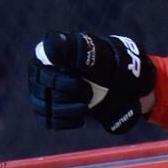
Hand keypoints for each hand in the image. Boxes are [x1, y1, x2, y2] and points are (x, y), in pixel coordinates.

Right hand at [27, 31, 154, 133]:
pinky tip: (80, 116)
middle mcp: (46, 70)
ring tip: (86, 104)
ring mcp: (47, 91)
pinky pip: (49, 120)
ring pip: (44, 107)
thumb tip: (48, 46)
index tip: (77, 82)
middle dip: (67, 95)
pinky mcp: (53, 110)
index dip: (59, 81)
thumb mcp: (99, 56)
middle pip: (42, 90)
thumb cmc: (113, 67)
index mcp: (53, 51)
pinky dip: (66, 121)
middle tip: (87, 92)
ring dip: (68, 109)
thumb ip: (74, 50)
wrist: (126, 87)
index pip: (41, 70)